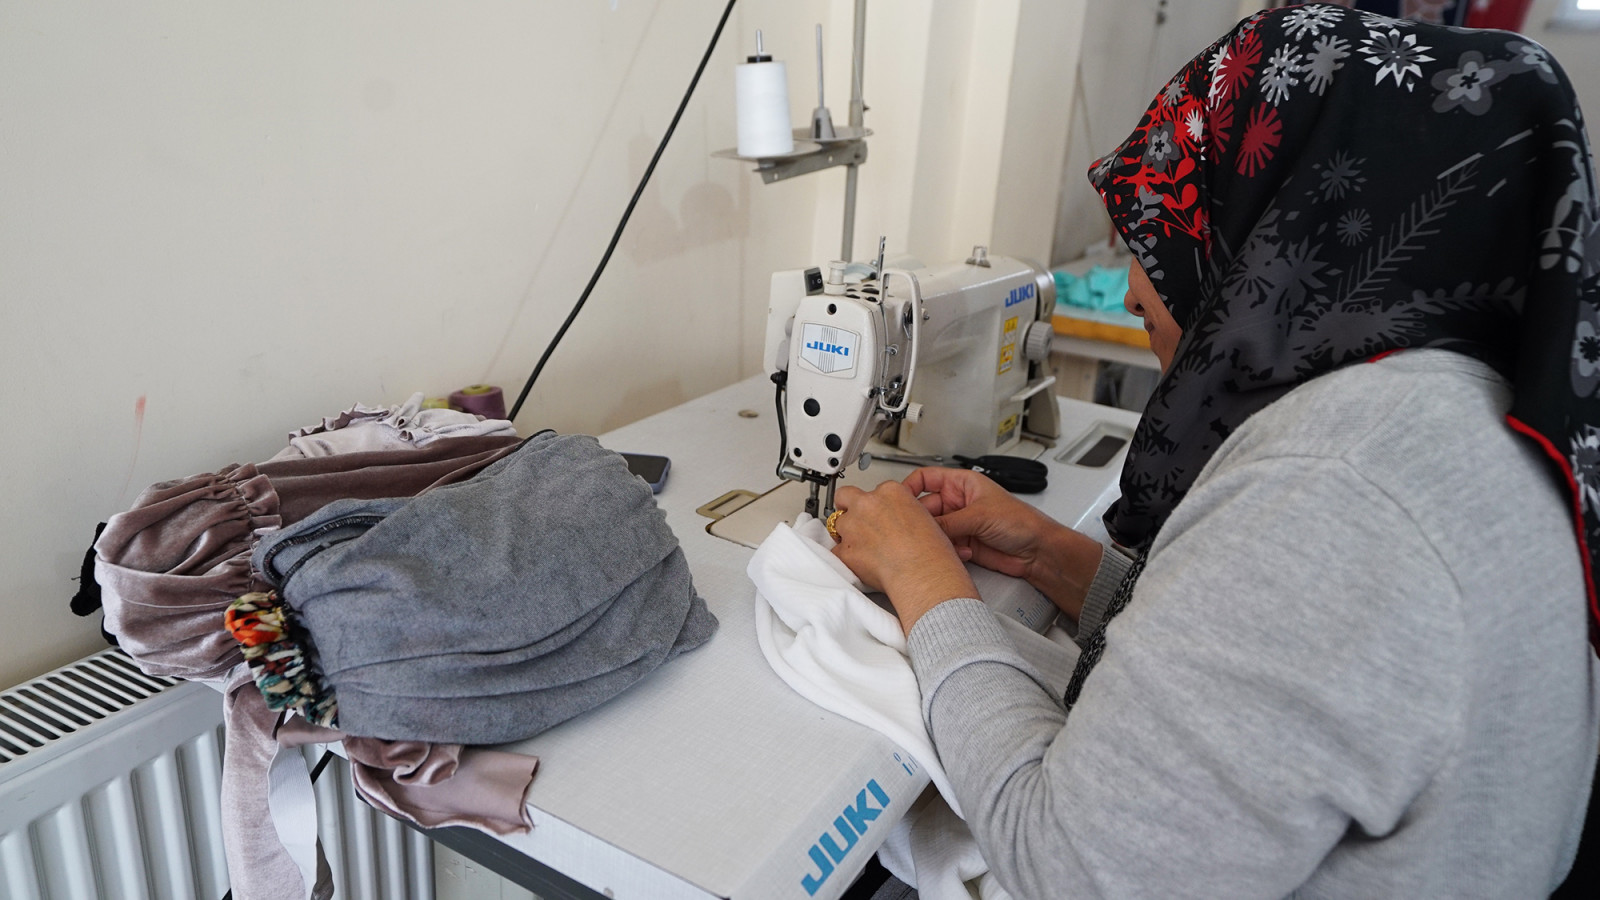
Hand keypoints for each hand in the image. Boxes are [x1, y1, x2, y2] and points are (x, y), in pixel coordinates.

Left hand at [830, 480, 977, 633]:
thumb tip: (897, 519)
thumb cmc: (931, 551)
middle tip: (858, 521)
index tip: (877, 514)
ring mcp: (853, 526)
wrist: (923, 573)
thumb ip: (902, 511)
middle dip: (848, 507)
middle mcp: (868, 504)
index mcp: (890, 491)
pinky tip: (860, 564)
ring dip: (847, 534)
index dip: (875, 505)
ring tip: (864, 549)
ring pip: (838, 524)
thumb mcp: (924, 516)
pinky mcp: (845, 550)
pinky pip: (837, 551)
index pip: (874, 491)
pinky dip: (845, 558)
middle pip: (845, 496)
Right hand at [905, 467, 1103, 619]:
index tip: (898, 501)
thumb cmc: (1021, 522)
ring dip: (937, 539)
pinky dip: (948, 552)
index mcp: (962, 483)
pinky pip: (943, 547)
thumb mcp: (980, 515)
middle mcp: (958, 502)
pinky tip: (963, 553)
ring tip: (946, 544)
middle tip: (918, 531)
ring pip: (932, 530)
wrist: (1037, 552)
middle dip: (922, 521)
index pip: (925, 479)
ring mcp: (959, 524)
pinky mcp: (962, 544)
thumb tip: (922, 526)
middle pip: (925, 508)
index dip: (909, 488)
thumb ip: (948, 522)